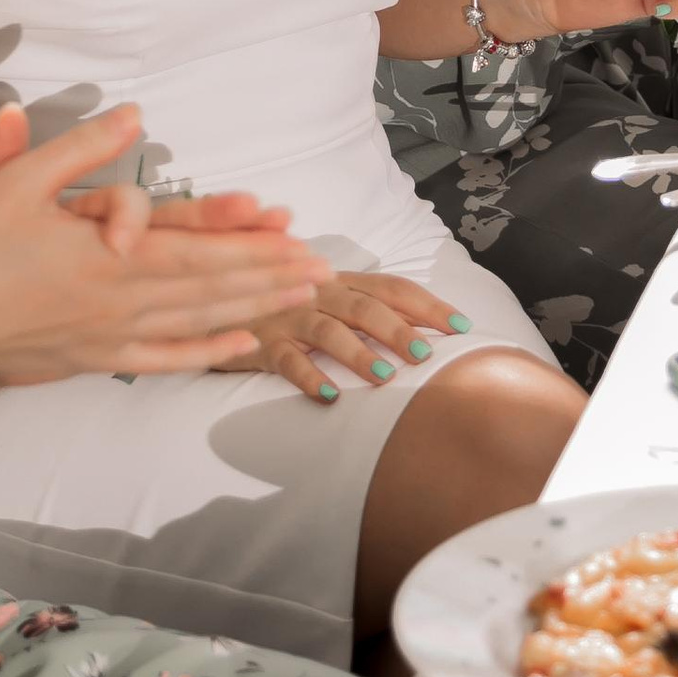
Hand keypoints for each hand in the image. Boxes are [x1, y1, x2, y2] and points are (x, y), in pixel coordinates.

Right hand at [0, 106, 328, 384]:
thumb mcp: (12, 184)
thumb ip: (76, 149)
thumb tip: (131, 112)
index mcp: (107, 254)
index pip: (194, 245)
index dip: (245, 237)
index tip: (287, 225)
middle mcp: (122, 298)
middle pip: (211, 285)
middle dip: (269, 274)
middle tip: (322, 267)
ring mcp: (115, 335)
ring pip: (200, 320)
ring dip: (255, 306)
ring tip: (300, 297)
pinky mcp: (100, 359)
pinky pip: (167, 359)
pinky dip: (209, 352)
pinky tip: (245, 345)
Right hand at [245, 269, 468, 404]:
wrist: (215, 301)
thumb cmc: (284, 303)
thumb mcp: (325, 296)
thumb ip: (364, 305)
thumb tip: (421, 328)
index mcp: (341, 279)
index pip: (393, 288)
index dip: (428, 305)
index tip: (462, 326)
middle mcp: (318, 291)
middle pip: (364, 307)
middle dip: (398, 330)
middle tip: (427, 355)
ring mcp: (289, 315)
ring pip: (329, 331)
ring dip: (359, 354)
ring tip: (386, 378)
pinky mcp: (262, 341)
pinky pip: (286, 360)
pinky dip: (309, 377)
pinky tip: (330, 397)